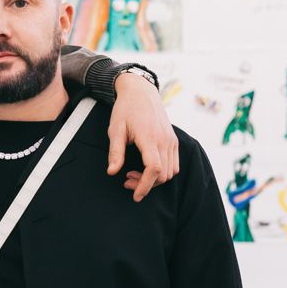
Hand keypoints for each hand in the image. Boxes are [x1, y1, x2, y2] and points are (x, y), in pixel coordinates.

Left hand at [108, 73, 179, 200]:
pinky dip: (162, 172)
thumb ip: (115, 152)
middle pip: (163, 175)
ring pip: (170, 172)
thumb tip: (112, 172)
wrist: (141, 92)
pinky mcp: (173, 140)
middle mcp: (165, 140)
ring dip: (154, 180)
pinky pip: (174, 164)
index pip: (154, 169)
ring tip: (134, 174)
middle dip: (146, 184)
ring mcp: (171, 140)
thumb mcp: (115, 129)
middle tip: (126, 181)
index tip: (135, 196)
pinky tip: (146, 167)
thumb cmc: (126, 109)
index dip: (145, 186)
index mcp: (149, 137)